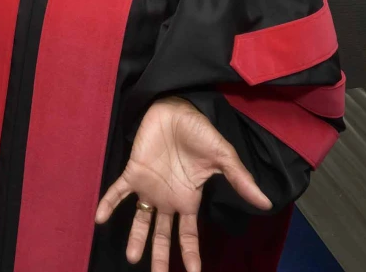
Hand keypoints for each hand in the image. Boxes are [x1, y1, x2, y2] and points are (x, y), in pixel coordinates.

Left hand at [94, 96, 271, 271]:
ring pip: (140, 218)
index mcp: (188, 199)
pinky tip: (99, 218)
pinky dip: (108, 203)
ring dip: (135, 237)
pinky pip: (118, 191)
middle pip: (162, 234)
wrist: (177, 109)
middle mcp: (168, 198)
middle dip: (159, 256)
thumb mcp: (223, 157)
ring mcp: (150, 186)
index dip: (190, 255)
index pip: (188, 235)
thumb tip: (266, 203)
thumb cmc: (200, 132)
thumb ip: (240, 181)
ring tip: (131, 258)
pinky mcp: (134, 171)